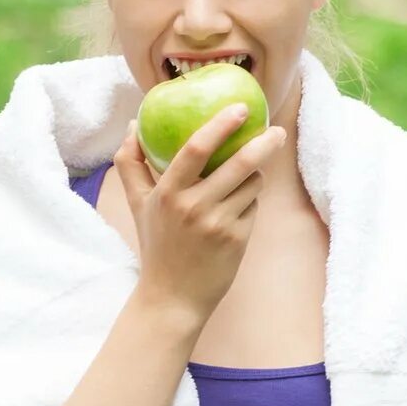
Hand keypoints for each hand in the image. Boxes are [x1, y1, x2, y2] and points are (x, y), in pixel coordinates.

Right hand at [113, 105, 286, 323]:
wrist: (173, 297)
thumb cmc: (156, 245)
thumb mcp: (137, 204)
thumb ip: (130, 163)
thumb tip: (133, 125)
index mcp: (167, 192)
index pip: (196, 149)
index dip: (220, 124)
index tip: (240, 108)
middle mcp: (194, 206)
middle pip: (239, 163)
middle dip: (264, 143)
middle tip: (276, 131)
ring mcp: (218, 224)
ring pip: (252, 184)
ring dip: (255, 176)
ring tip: (245, 180)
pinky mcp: (238, 239)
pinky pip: (254, 207)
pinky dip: (250, 202)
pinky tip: (238, 210)